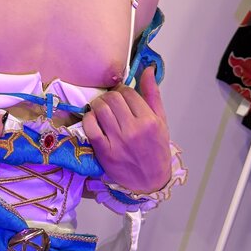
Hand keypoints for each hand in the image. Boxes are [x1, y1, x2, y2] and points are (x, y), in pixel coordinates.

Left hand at [81, 66, 171, 192]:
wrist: (150, 180)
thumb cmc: (156, 149)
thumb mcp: (161, 121)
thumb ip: (153, 94)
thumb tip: (148, 69)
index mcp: (149, 121)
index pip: (129, 93)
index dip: (122, 90)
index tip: (121, 96)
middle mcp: (133, 130)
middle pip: (112, 99)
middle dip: (109, 96)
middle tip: (110, 102)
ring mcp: (117, 141)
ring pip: (100, 109)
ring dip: (97, 105)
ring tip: (101, 109)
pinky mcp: (104, 152)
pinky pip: (90, 127)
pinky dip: (89, 118)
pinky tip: (93, 119)